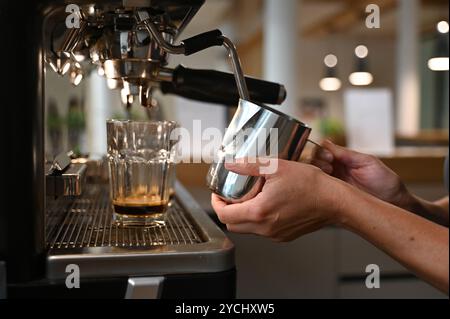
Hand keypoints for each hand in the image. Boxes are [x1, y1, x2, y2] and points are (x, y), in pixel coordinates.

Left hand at [211, 159, 345, 241]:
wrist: (334, 201)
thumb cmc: (311, 185)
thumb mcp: (277, 167)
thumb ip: (250, 165)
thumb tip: (231, 163)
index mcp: (259, 212)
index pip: (224, 215)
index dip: (216, 203)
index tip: (218, 194)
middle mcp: (265, 228)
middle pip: (233, 225)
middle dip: (227, 210)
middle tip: (230, 195)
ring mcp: (275, 234)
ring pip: (248, 229)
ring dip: (242, 215)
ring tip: (249, 197)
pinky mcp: (285, 236)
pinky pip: (263, 231)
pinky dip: (258, 219)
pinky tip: (267, 204)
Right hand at [311, 140, 409, 207]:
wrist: (393, 203)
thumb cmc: (385, 181)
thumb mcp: (368, 162)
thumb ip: (347, 154)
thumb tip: (326, 142)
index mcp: (343, 158)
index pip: (322, 149)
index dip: (322, 151)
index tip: (330, 158)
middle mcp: (335, 169)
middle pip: (313, 159)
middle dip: (317, 160)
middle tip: (329, 167)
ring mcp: (332, 182)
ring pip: (312, 173)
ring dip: (315, 171)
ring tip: (328, 175)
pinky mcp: (330, 196)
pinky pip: (316, 188)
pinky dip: (315, 185)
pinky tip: (323, 186)